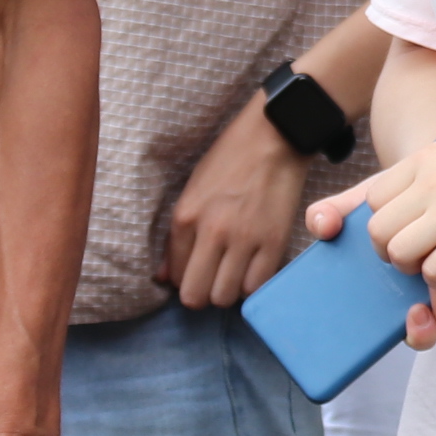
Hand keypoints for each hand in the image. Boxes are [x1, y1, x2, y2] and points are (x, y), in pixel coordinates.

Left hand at [166, 99, 309, 307]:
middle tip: (212, 280)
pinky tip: (253, 269)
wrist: (274, 138)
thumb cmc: (229, 160)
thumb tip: (162, 278)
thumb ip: (175, 237)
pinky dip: (252, 285)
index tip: (196, 270)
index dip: (184, 279)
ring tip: (234, 273)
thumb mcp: (192, 191)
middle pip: (197, 296)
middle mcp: (212, 232)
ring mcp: (244, 239)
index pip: (175, 276)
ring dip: (228, 291)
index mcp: (186, 216)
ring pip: (226, 297)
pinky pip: (257, 287)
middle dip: (202, 294)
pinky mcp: (274, 242)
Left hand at [306, 130, 435, 341]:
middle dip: (390, 251)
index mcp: (429, 157)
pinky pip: (433, 271)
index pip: (375, 197)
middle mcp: (432, 180)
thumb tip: (414, 192)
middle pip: (378, 229)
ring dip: (413, 267)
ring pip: (398, 253)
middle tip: (417, 256)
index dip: (385, 221)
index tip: (406, 231)